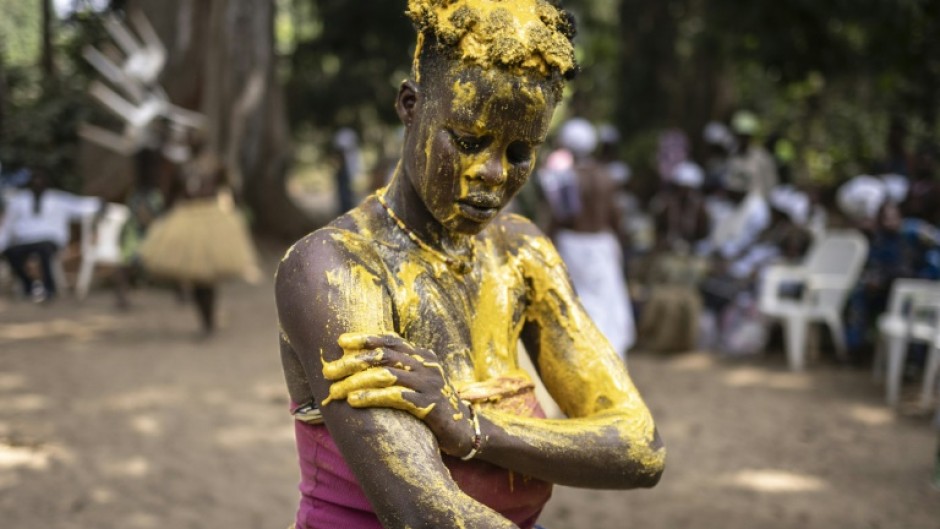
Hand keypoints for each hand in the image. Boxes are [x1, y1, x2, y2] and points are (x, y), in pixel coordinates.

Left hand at [322, 332, 473, 456]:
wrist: (465, 431)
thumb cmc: (434, 406)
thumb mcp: (419, 382)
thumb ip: (400, 370)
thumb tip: (363, 365)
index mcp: (423, 356)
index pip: (392, 340)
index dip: (366, 339)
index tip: (341, 342)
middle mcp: (426, 366)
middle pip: (384, 356)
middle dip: (353, 362)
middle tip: (329, 371)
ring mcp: (428, 384)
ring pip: (386, 375)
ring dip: (357, 382)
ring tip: (335, 391)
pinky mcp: (429, 405)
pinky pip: (395, 397)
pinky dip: (372, 396)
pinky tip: (355, 400)